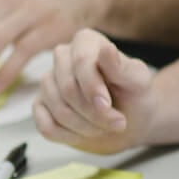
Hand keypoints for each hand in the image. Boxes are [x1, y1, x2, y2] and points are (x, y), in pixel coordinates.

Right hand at [33, 30, 155, 153]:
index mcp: (85, 42)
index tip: (107, 105)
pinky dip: (69, 136)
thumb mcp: (138, 81)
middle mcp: (62, 58)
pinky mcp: (40, 106)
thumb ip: (122, 67)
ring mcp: (48, 82)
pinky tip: (85, 132)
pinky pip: (46, 126)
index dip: (93, 87)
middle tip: (117, 123)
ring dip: (86, 126)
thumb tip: (106, 49)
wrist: (130, 120)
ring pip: (58, 110)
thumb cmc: (134, 96)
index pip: (80, 61)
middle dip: (94, 112)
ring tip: (104, 126)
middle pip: (67, 88)